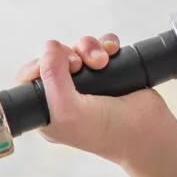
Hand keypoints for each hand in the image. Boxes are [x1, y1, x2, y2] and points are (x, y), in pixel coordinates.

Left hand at [13, 33, 175, 161]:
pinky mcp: (111, 72)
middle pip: (55, 59)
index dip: (37, 66)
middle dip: (67, 55)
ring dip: (88, 48)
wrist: (147, 133)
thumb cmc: (105, 131)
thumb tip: (50, 45)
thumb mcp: (67, 110)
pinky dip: (106, 44)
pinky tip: (113, 53)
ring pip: (79, 49)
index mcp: (49, 111)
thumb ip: (52, 77)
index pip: (29, 81)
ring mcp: (90, 83)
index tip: (47, 65)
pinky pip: (102, 46)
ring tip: (102, 62)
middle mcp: (67, 96)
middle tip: (79, 66)